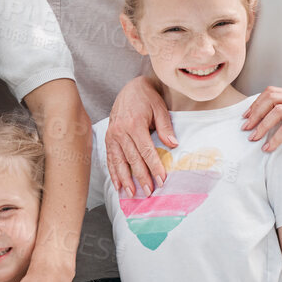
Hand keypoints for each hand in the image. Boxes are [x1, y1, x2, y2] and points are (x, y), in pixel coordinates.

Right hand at [105, 75, 174, 197]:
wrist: (130, 88)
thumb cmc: (147, 98)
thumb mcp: (160, 108)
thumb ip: (165, 127)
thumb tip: (173, 144)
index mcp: (134, 123)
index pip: (146, 150)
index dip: (154, 166)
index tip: (161, 180)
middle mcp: (120, 131)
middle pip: (132, 159)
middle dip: (141, 177)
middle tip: (148, 192)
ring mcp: (112, 135)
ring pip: (119, 161)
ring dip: (125, 179)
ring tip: (131, 193)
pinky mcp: (108, 138)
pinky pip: (110, 158)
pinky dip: (113, 172)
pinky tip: (118, 184)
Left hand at [242, 87, 281, 168]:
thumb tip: (257, 123)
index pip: (271, 92)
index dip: (255, 104)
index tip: (245, 118)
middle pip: (271, 97)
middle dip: (255, 113)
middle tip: (246, 128)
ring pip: (277, 111)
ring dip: (262, 125)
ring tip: (254, 137)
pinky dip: (275, 139)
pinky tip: (268, 147)